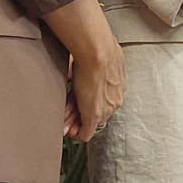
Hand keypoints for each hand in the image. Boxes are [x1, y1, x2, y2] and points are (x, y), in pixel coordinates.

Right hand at [42, 0, 124, 142]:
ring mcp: (105, 108)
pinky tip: (69, 132)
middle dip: (80, 117)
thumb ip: (93, 64)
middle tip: (67, 119)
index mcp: (117, 84)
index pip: (103, 100)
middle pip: (97, 114)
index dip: (87, 104)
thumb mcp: (98, 57)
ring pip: (90, 123)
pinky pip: (86, 133)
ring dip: (75, 124)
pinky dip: (77, 133)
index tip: (76, 105)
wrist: (97, 50)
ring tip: (64, 125)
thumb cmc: (96, 48)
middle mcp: (115, 98)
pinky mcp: (94, 114)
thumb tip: (83, 62)